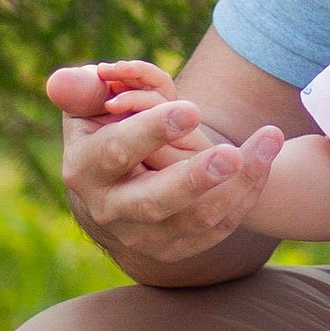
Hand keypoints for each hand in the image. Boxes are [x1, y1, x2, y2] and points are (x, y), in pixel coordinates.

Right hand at [47, 57, 283, 271]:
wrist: (117, 187)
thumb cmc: (106, 129)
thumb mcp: (88, 105)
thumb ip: (81, 89)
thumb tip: (61, 81)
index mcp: (85, 168)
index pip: (117, 151)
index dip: (153, 131)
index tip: (191, 109)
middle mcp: (111, 210)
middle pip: (155, 201)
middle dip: (194, 179)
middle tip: (230, 154)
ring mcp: (145, 236)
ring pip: (197, 220)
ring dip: (239, 184)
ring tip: (268, 141)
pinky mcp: (178, 249)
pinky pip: (220, 227)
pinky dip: (248, 194)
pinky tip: (266, 158)